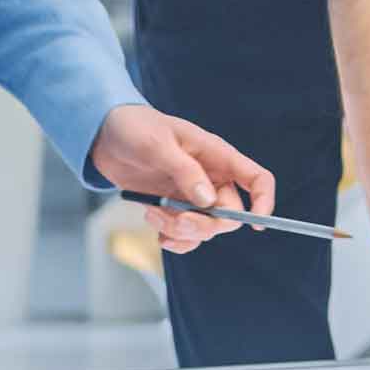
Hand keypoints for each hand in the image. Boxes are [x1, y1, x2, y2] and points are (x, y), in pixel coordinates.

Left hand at [90, 105, 276, 252]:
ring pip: (206, 230)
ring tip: (152, 215)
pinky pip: (186, 236)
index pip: (257, 179)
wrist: (105, 136)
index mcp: (217, 156)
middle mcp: (210, 179)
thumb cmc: (135, 128)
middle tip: (175, 218)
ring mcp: (192, 196)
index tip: (257, 224)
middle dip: (203, 224)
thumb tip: (208, 201)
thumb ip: (185, 171)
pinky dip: (173, 240)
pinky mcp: (173, 209)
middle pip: (230, 215)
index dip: (264, 201)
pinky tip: (156, 230)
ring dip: (181, 232)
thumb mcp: (158, 144)